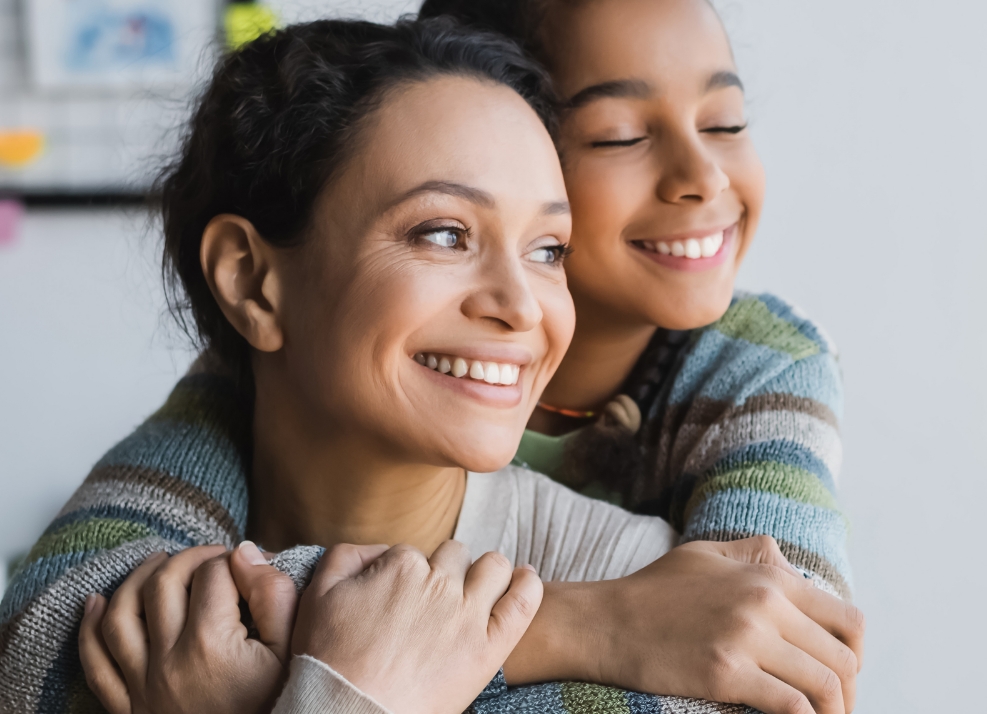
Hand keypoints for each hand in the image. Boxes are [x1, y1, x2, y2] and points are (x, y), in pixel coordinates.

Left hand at [79, 542, 298, 713]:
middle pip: (163, 583)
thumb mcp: (290, 653)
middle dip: (188, 558)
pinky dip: (89, 628)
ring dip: (137, 578)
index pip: (213, 574)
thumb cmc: (275, 705)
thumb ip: (274, 596)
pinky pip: (95, 663)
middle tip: (211, 558)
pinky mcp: (127, 707)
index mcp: (211, 643)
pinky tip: (95, 603)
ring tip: (160, 562)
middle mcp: (169, 660)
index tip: (248, 567)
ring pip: (121, 614)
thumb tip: (246, 552)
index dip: (233, 559)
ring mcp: (142, 684)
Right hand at [293, 540, 543, 713]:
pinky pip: (522, 602)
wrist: (348, 713)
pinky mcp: (487, 648)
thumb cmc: (327, 659)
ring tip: (485, 587)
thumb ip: (347, 557)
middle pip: (455, 555)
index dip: (408, 574)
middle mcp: (438, 582)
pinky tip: (527, 579)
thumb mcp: (318, 593)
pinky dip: (528, 585)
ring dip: (489, 571)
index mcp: (401, 566)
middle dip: (448, 570)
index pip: (415, 554)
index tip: (402, 598)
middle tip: (437, 600)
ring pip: (494, 567)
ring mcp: (466, 614)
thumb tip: (381, 550)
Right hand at [506, 536, 864, 713]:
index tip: (844, 675)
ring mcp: (746, 640)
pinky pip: (791, 707)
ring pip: (824, 687)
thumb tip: (794, 568)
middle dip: (848, 693)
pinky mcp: (725, 675)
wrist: (605, 622)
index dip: (856, 655)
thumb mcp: (706, 554)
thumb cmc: (654, 590)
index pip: (848, 620)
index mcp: (767, 576)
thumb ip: (756, 553)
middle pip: (843, 660)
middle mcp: (764, 604)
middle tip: (834, 710)